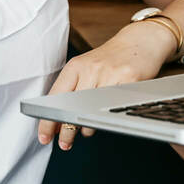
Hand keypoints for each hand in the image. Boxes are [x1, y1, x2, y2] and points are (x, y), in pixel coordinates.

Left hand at [37, 21, 174, 149]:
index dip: (47, 119)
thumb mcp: (87, 67)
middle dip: (66, 130)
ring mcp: (110, 75)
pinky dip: (106, 120)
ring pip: (92, 112)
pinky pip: (113, 109)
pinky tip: (103, 120)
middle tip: (64, 143)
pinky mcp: (129, 81)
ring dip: (86, 128)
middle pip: (72, 107)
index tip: (44, 135)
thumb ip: (72, 90)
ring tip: (86, 129)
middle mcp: (91, 69)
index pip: (56, 96)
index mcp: (76, 65)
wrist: (140, 40)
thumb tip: (58, 120)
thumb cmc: (111, 58)